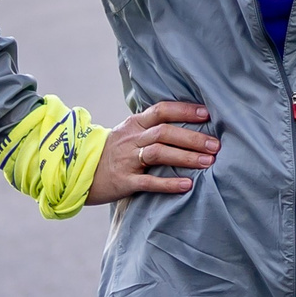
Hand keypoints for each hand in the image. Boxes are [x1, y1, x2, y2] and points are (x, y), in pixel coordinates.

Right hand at [87, 101, 218, 204]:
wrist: (79, 171)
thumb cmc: (113, 152)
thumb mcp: (129, 133)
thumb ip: (152, 127)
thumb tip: (188, 123)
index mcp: (134, 124)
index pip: (161, 111)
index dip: (184, 110)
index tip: (207, 114)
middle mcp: (131, 139)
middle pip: (164, 132)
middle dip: (192, 138)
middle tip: (215, 145)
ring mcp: (126, 160)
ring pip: (158, 153)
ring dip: (185, 157)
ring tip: (208, 162)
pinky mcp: (124, 181)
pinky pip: (148, 181)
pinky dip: (169, 183)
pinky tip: (187, 185)